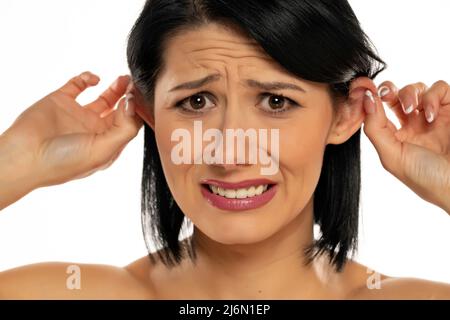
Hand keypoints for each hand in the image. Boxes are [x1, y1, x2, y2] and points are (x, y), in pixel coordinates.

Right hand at [1, 71, 142, 188]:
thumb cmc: (64, 162)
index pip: (129, 124)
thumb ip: (124, 130)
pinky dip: (87, 78)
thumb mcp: (103, 151)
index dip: (136, 110)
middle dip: (129, 97)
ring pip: (104, 98)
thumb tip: (132, 105)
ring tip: (123, 79)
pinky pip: (78, 85)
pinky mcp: (60, 101)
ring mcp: (78, 115)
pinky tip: (94, 79)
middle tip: (135, 83)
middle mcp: (94, 130)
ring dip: (115, 87)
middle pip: (119, 110)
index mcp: (106, 144)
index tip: (139, 98)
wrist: (25, 156)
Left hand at [362, 80, 449, 212]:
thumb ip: (375, 128)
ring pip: (416, 89)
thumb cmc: (426, 177)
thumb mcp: (391, 155)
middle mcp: (413, 125)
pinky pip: (440, 88)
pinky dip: (433, 96)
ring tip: (412, 109)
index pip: (378, 111)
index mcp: (396, 137)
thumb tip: (366, 100)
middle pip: (395, 95)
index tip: (366, 93)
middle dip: (388, 90)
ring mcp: (433, 116)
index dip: (371, 100)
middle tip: (386, 94)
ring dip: (409, 93)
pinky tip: (431, 115)